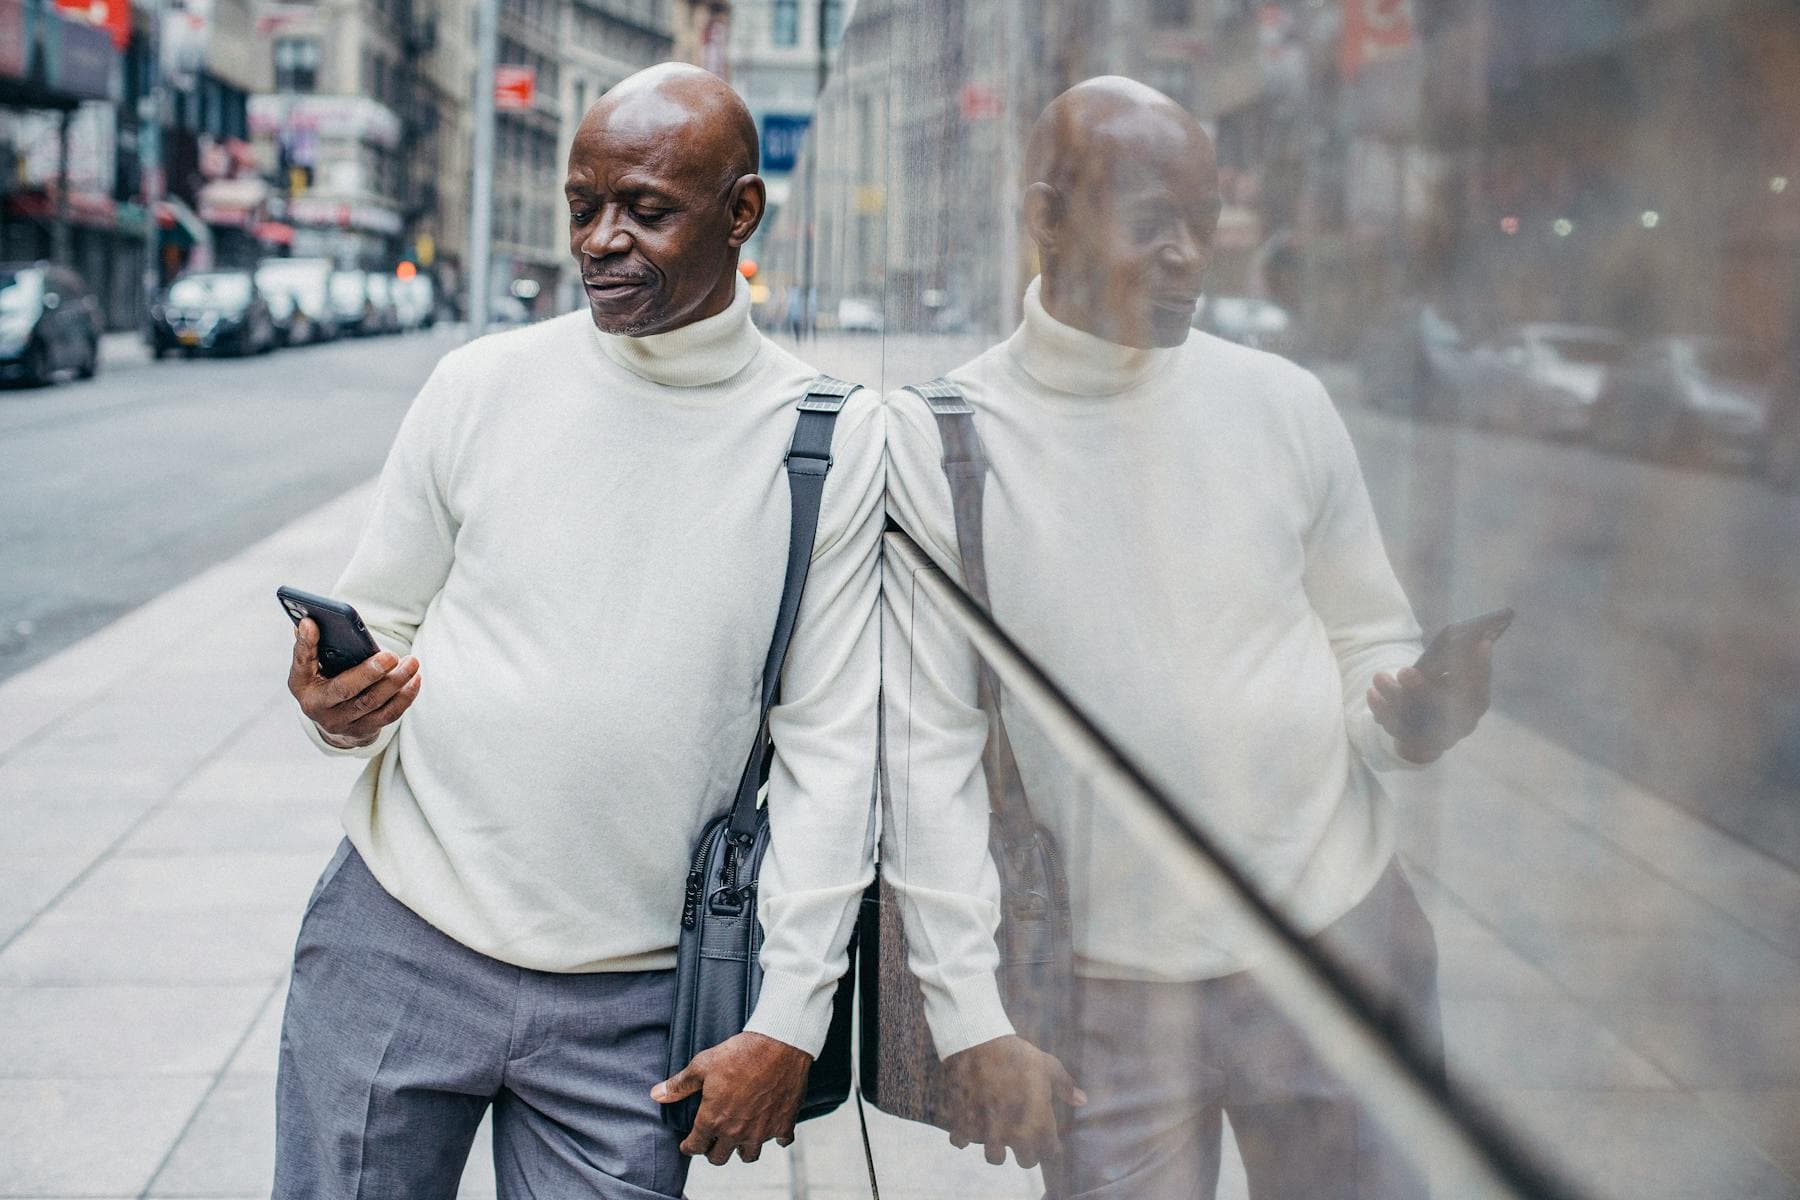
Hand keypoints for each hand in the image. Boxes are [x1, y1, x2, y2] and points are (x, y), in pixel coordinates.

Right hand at [287, 618, 420, 748]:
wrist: (333, 720)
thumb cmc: (325, 682)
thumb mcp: (312, 668)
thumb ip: (312, 647)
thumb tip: (309, 621)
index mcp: (302, 685)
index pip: (301, 662)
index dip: (305, 644)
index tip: (311, 622)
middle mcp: (318, 707)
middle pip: (345, 689)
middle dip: (370, 672)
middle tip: (391, 656)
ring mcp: (342, 722)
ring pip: (372, 702)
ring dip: (396, 681)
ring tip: (412, 662)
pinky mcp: (364, 730)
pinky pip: (389, 714)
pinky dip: (405, 696)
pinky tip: (415, 679)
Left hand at [652, 1031, 810, 1164]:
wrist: (778, 1045)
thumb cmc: (738, 1053)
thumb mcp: (703, 1065)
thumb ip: (679, 1085)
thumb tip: (656, 1095)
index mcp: (713, 1120)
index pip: (695, 1147)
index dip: (689, 1146)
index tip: (688, 1143)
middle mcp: (736, 1132)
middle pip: (719, 1158)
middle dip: (713, 1151)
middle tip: (713, 1140)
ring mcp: (761, 1131)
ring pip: (749, 1155)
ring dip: (742, 1148)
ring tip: (740, 1136)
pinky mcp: (784, 1124)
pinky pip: (781, 1142)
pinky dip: (776, 1137)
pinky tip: (771, 1125)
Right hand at [942, 1034, 1084, 1168]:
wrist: (977, 1041)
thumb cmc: (1016, 1053)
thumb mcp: (1046, 1065)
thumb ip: (1064, 1086)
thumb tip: (1082, 1100)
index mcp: (1038, 1122)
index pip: (1051, 1151)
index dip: (1050, 1145)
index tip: (1046, 1138)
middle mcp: (1014, 1133)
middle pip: (1026, 1161)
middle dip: (1026, 1152)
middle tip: (1021, 1137)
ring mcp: (987, 1132)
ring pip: (995, 1158)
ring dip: (996, 1148)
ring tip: (996, 1134)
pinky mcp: (962, 1123)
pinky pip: (961, 1141)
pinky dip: (963, 1134)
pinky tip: (968, 1122)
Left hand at [1368, 636, 1493, 763]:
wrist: (1426, 732)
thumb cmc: (1440, 693)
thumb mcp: (1449, 679)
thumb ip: (1455, 663)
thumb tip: (1464, 635)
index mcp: (1475, 704)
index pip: (1480, 689)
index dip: (1480, 668)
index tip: (1475, 644)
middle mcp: (1462, 724)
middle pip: (1445, 709)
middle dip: (1422, 690)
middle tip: (1404, 671)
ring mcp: (1439, 737)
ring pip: (1416, 719)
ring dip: (1395, 696)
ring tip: (1379, 677)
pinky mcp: (1414, 743)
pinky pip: (1396, 727)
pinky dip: (1382, 710)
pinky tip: (1372, 694)